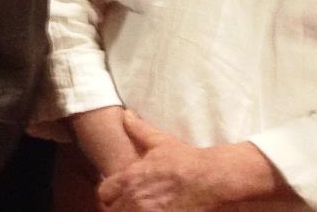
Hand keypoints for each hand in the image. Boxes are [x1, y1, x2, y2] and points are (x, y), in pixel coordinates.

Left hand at [97, 114, 269, 211]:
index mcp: (129, 178)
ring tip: (145, 207)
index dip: (111, 193)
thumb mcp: (161, 142)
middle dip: (121, 206)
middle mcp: (134, 198)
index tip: (120, 193)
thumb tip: (127, 115)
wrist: (212, 179)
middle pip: (113, 210)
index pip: (104, 192)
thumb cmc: (187, 161)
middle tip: (133, 202)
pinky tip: (158, 210)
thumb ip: (139, 129)